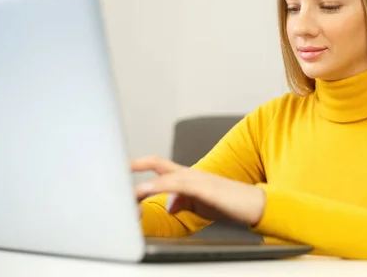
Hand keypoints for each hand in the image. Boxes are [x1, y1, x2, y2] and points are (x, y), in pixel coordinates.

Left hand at [131, 156, 265, 225]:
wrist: (253, 204)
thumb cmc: (229, 203)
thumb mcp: (200, 205)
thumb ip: (183, 202)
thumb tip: (169, 206)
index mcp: (188, 176)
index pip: (159, 165)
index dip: (139, 164)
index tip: (120, 168)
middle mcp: (190, 173)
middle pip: (157, 162)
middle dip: (134, 165)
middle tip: (113, 171)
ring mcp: (196, 178)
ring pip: (163, 174)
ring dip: (142, 185)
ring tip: (125, 193)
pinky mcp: (203, 187)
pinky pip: (176, 185)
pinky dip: (157, 187)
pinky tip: (144, 193)